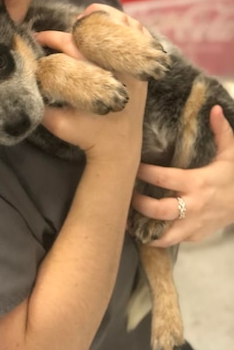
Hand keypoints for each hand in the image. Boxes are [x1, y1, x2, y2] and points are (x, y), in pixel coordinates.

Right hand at [35, 6, 148, 164]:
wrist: (120, 147)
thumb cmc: (87, 136)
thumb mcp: (58, 124)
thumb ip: (40, 105)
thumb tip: (21, 81)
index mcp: (95, 79)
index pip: (71, 47)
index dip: (52, 38)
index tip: (39, 37)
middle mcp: (117, 69)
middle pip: (94, 34)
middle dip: (76, 26)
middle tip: (65, 25)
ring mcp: (135, 67)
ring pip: (123, 28)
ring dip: (104, 18)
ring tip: (88, 14)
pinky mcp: (144, 68)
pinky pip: (142, 36)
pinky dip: (128, 24)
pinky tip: (113, 21)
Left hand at [132, 105, 233, 245]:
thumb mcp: (230, 154)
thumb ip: (221, 131)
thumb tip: (213, 108)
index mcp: (197, 183)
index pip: (164, 178)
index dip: (145, 173)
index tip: (132, 167)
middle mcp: (193, 206)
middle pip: (159, 210)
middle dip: (139, 204)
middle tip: (125, 194)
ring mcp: (193, 225)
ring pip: (163, 233)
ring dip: (142, 227)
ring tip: (125, 219)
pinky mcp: (194, 236)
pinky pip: (170, 240)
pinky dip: (154, 237)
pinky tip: (140, 229)